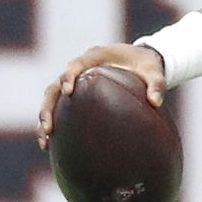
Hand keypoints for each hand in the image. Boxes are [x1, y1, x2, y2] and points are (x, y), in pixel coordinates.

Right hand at [36, 43, 166, 149]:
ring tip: (45, 140)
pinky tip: (50, 145)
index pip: (76, 65)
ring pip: (52, 98)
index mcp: (95, 57)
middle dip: (48, 105)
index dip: (69, 76)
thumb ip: (157, 84)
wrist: (140, 61)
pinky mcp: (75, 95)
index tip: (68, 91)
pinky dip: (53, 123)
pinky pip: (59, 108)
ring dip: (45, 117)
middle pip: (55, 86)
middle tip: (49, 126)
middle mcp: (79, 68)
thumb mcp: (154, 71)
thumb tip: (156, 102)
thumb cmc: (146, 65)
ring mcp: (74, 82)